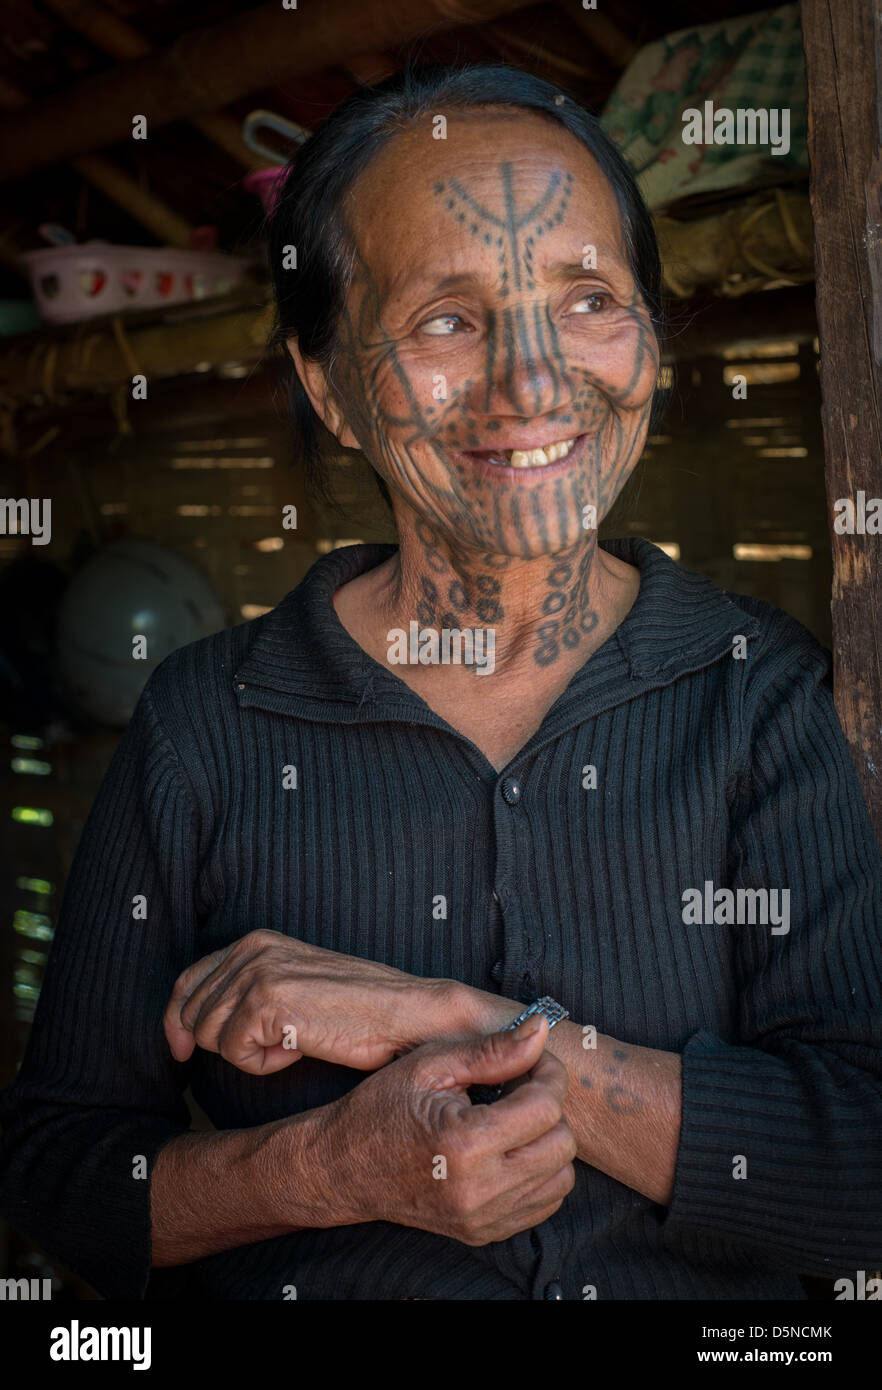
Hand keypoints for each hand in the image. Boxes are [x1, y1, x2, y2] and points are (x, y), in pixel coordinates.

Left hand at [162, 929, 505, 1074]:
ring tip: (293, 1041)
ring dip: (249, 1053)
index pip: (187, 981)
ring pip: (210, 1038)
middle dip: (224, 1043)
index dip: (177, 1021)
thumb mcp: (291, 986)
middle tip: (277, 1043)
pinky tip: (299, 1048)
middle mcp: (251, 950)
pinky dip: (264, 1065)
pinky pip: (236, 1054)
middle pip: (193, 1016)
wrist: (404, 1015)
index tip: (180, 1051)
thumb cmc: (355, 1010)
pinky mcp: (267, 1001)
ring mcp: (258, 973)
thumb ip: (245, 992)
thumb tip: (191, 1026)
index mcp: (254, 941)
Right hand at [312, 1014, 576, 1244]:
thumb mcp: (430, 1064)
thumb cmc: (384, 1107)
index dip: (549, 1074)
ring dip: (548, 1142)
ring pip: (561, 1177)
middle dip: (550, 1107)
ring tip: (513, 1119)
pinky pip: (544, 1203)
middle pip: (562, 1144)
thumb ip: (492, 1049)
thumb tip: (541, 1029)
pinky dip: (539, 1173)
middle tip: (520, 1088)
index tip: (531, 1061)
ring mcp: (483, 1218)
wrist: (344, 1168)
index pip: (546, 1107)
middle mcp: (479, 1189)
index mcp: (465, 1142)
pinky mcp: (485, 1232)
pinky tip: (509, 1149)